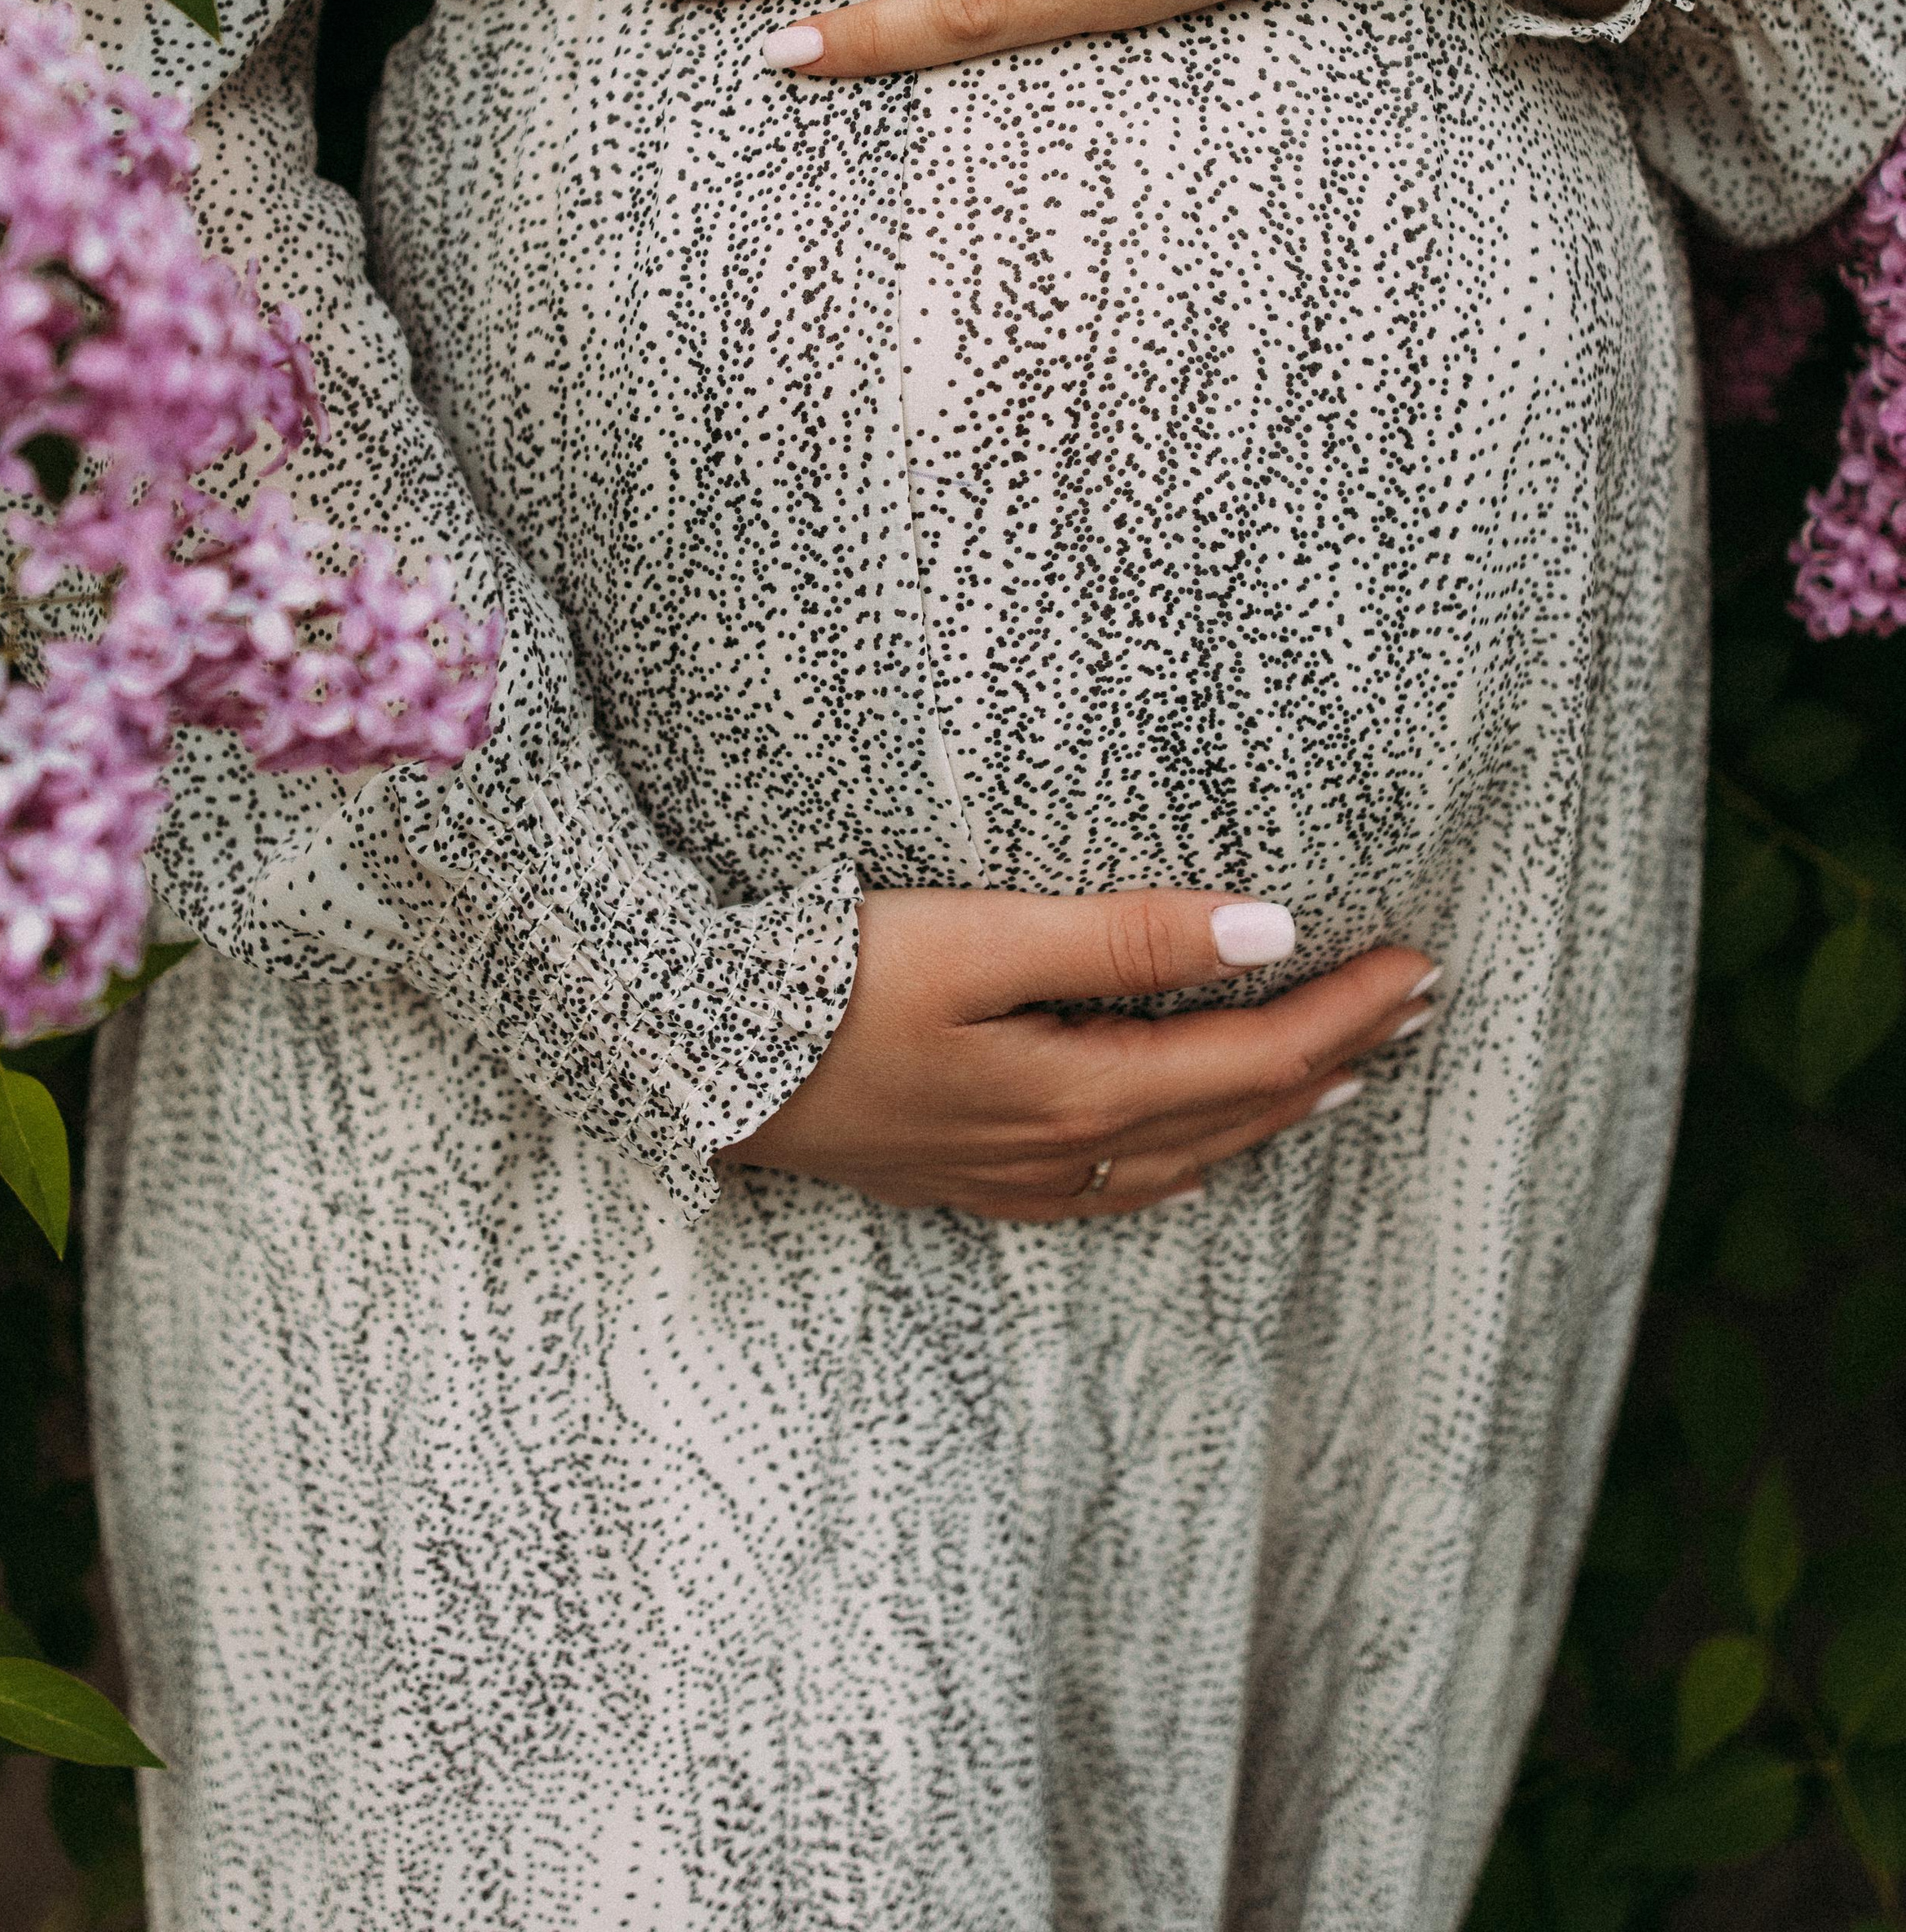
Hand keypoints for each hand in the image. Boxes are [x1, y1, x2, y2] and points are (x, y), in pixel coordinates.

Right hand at [722, 887, 1436, 1216]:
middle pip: (1238, 1114)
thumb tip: (1269, 933)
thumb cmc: (828, 984)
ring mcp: (1018, 1178)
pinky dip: (1193, 1154)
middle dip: (1338, 1059)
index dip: (1347, 1013)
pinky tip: (1196, 1141)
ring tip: (1344, 1075)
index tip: (1422, 966)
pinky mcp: (974, 1177)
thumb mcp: (981, 939)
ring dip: (1275, 1112)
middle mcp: (1066, 1156)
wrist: (696, 1059)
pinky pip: (1124, 1184)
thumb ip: (1127, 937)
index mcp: (1080, 1095)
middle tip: (1420, 1012)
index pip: (1255, 1057)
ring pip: (1188, 1157)